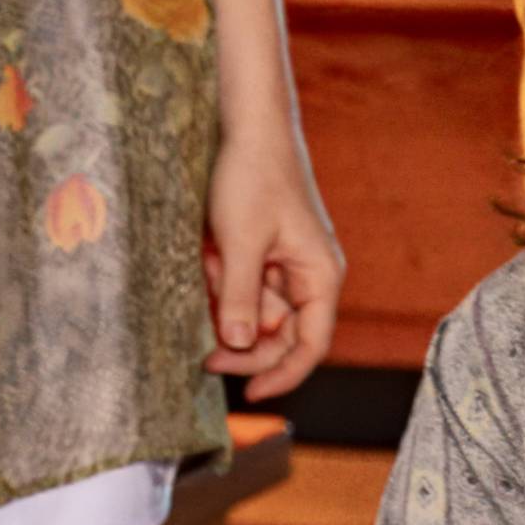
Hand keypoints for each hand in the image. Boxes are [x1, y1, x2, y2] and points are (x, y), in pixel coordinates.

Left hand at [203, 116, 344, 403]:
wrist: (249, 128)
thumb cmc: (254, 177)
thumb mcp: (241, 241)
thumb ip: (239, 297)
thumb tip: (237, 344)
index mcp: (320, 276)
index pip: (311, 345)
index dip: (282, 376)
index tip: (248, 396)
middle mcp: (308, 277)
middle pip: (281, 337)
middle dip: (243, 344)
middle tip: (204, 355)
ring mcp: (285, 266)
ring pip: (255, 313)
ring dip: (226, 304)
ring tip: (207, 270)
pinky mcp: (263, 255)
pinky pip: (242, 288)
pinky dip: (221, 284)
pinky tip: (208, 260)